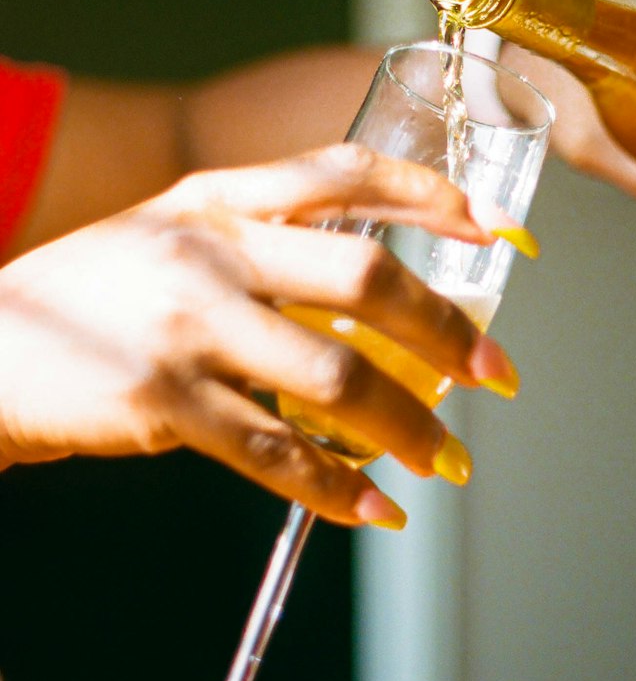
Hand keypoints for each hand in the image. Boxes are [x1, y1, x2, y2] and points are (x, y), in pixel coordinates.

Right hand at [0, 145, 521, 526]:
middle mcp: (211, 248)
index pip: (345, 173)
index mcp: (219, 197)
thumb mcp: (171, 232)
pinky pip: (277, 451)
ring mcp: (187, 324)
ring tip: (446, 458)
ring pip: (335, 375)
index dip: (431, 196)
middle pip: (365, 277)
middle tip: (495, 371)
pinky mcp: (163, 401)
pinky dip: (338, 486)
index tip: (494, 233)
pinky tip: (374, 507)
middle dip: (448, 328)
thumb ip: (260, 239)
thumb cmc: (94, 294)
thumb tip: (377, 289)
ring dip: (410, 424)